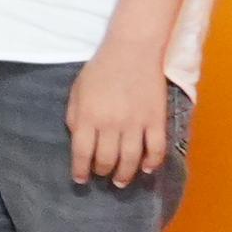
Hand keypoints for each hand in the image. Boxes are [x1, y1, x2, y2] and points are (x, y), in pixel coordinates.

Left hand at [64, 46, 169, 187]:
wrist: (132, 50)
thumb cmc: (100, 70)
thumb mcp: (77, 91)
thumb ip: (74, 117)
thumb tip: (78, 141)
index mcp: (88, 116)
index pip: (82, 153)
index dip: (80, 171)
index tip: (80, 180)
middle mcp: (111, 124)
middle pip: (106, 160)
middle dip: (102, 172)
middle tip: (102, 175)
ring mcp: (136, 123)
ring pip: (131, 159)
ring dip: (125, 174)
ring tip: (120, 181)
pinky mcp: (156, 120)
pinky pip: (156, 149)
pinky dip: (152, 162)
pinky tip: (147, 169)